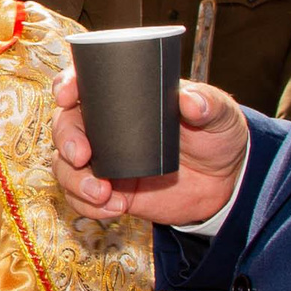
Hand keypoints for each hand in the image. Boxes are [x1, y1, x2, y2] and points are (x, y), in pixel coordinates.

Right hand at [52, 70, 248, 225]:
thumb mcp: (219, 114)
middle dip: (66, 140)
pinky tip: (114, 208)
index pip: (85, 83)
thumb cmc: (217, 137)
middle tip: (82, 155)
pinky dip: (88, 206)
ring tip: (102, 193)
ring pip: (66, 166)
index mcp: (125, 97)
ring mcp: (105, 160)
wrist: (224, 184)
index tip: (66, 95)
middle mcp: (106, 127)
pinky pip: (82, 199)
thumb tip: (190, 102)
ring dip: (74, 180)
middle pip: (65, 126)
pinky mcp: (110, 191)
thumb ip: (208, 105)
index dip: (67, 85)